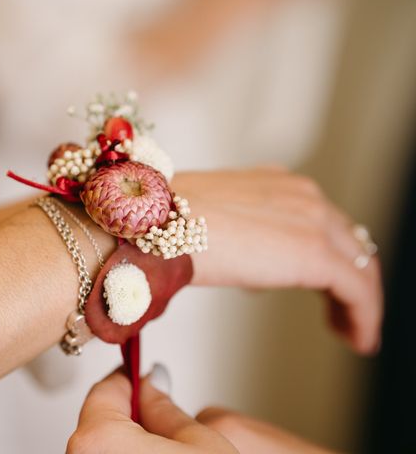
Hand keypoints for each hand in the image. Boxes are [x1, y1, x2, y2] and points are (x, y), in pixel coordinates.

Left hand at [68, 366, 338, 453]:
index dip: (126, 379)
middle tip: (155, 413)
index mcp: (99, 442)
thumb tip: (151, 389)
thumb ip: (164, 409)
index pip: (103, 392)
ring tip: (163, 453)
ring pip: (100, 453)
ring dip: (124, 446)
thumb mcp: (200, 444)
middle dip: (126, 416)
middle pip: (97, 425)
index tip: (137, 374)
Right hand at [172, 168, 382, 353]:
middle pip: (347, 242)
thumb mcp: (210, 217)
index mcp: (276, 183)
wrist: (157, 224)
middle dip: (349, 278)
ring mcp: (313, 220)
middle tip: (343, 311)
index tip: (326, 283)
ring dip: (358, 301)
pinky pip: (357, 290)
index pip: (321, 221)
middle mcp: (302, 194)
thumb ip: (236, 232)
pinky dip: (363, 317)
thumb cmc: (166, 223)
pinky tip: (357, 337)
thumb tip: (241, 260)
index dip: (329, 255)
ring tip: (351, 330)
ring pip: (359, 266)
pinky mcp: (316, 254)